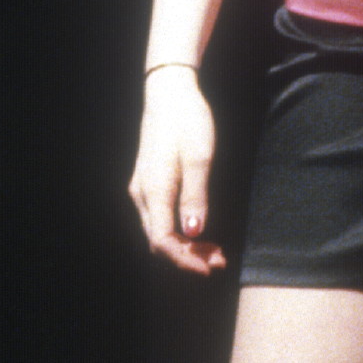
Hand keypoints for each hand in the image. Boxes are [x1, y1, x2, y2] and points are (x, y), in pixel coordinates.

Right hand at [126, 70, 224, 273]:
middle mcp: (142, 194)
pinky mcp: (150, 184)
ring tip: (215, 252)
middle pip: (159, 241)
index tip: (210, 268)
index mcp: (153, 190)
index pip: (162, 241)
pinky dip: (181, 232)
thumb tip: (193, 232)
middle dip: (189, 258)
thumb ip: (195, 196)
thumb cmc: (187, 121)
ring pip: (159, 232)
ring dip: (186, 247)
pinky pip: (161, 219)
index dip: (184, 260)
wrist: (169, 93)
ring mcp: (143, 190)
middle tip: (220, 261)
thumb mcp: (199, 157)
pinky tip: (200, 233)